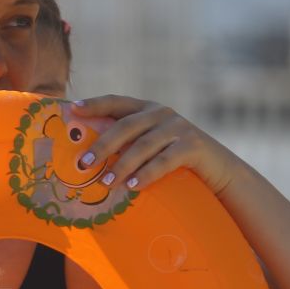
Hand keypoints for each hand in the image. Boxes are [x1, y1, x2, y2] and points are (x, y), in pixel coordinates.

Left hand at [72, 95, 242, 195]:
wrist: (216, 168)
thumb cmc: (171, 158)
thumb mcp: (146, 146)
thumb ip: (123, 143)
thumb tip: (84, 155)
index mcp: (146, 108)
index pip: (115, 102)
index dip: (94, 105)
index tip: (73, 110)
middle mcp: (161, 113)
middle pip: (126, 126)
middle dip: (102, 145)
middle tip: (83, 164)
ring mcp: (179, 127)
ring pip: (143, 145)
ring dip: (122, 165)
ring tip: (106, 183)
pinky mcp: (193, 145)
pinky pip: (165, 160)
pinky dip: (147, 174)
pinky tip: (133, 186)